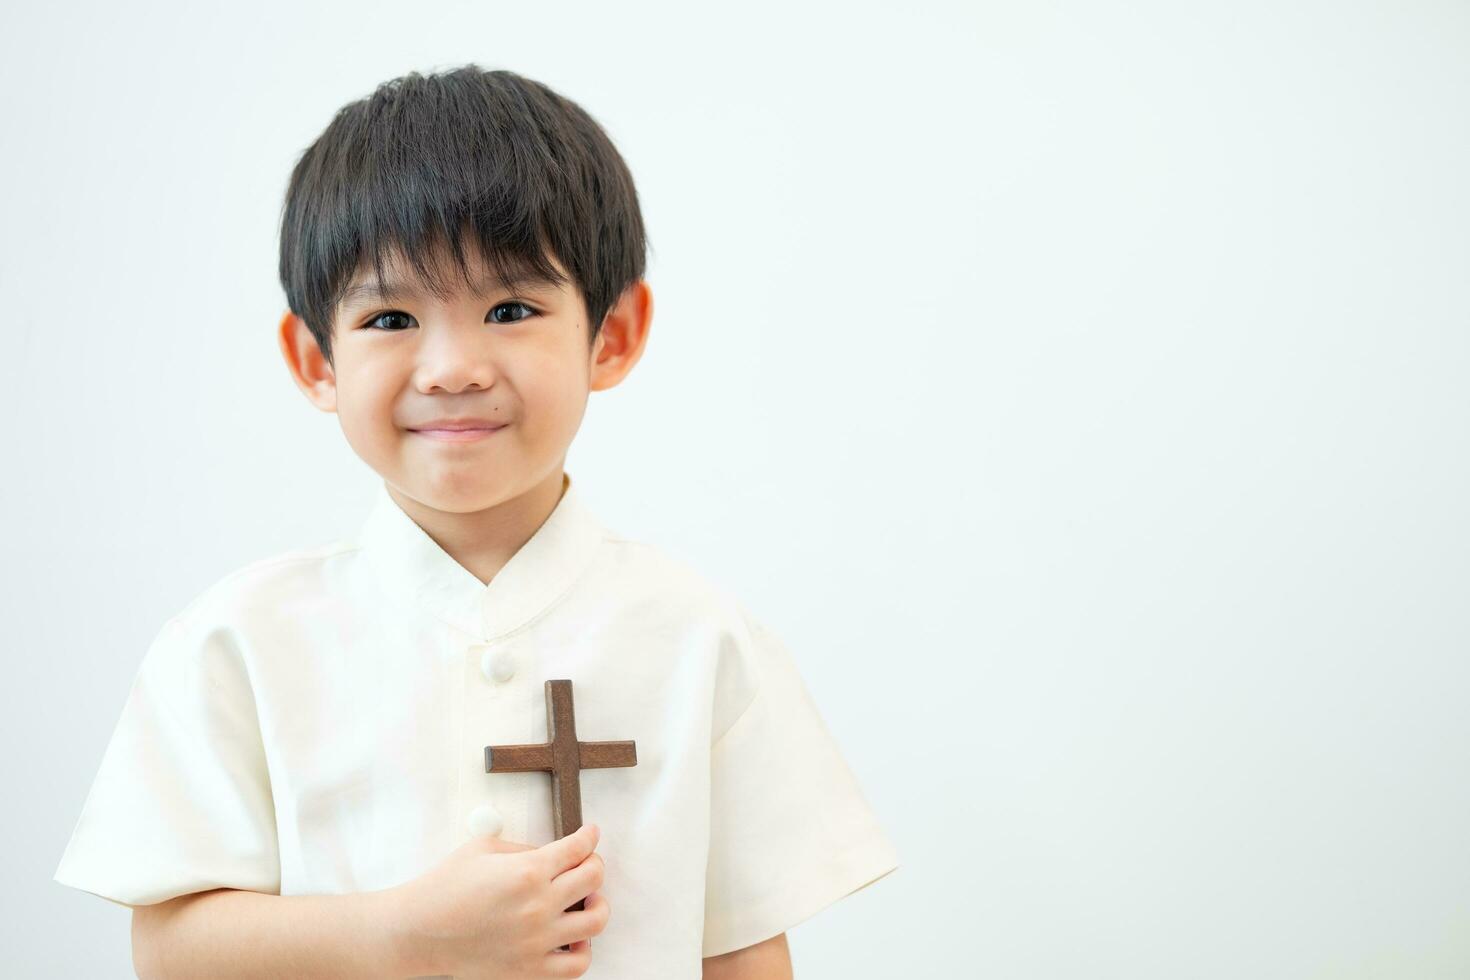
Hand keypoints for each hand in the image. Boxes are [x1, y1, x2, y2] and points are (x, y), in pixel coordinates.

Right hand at [383, 822, 609, 978]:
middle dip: (594, 864)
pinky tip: (573, 936)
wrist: (418, 931)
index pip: (579, 848)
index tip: (590, 835)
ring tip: (585, 900)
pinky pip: (578, 965)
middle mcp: (539, 905)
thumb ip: (525, 849)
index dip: (589, 837)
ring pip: (596, 921)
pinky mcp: (530, 969)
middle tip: (586, 863)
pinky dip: (585, 949)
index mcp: (528, 871)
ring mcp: (537, 940)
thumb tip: (553, 853)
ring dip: (598, 905)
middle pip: (594, 878)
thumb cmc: (445, 887)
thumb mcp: (484, 848)